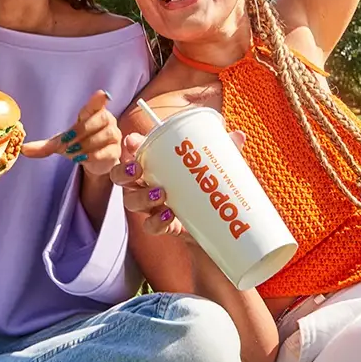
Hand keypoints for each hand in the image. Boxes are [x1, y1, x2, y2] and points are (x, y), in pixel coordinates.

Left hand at [22, 90, 121, 175]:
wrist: (93, 163)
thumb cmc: (78, 145)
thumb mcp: (60, 144)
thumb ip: (44, 146)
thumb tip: (23, 149)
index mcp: (92, 113)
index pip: (97, 103)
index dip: (99, 99)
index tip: (101, 94)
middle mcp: (107, 121)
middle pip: (101, 119)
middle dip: (82, 131)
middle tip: (68, 142)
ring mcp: (114, 136)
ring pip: (105, 135)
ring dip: (87, 144)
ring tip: (74, 152)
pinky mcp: (116, 151)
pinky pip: (107, 151)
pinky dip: (93, 155)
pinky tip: (83, 158)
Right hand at [111, 129, 247, 238]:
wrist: (215, 224)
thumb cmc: (208, 184)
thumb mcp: (216, 165)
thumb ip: (225, 150)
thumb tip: (238, 135)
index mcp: (154, 163)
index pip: (134, 151)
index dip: (130, 145)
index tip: (133, 141)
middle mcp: (146, 184)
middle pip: (122, 177)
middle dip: (125, 172)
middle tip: (139, 170)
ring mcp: (150, 206)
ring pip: (131, 201)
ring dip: (141, 197)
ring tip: (160, 194)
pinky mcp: (161, 226)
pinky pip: (150, 225)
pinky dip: (156, 221)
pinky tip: (168, 216)